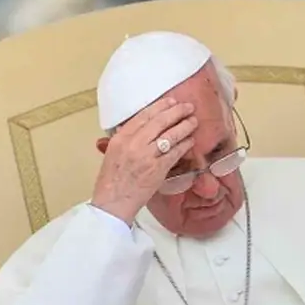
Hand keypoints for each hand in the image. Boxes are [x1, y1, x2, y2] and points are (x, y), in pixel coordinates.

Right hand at [91, 98, 196, 223]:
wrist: (113, 202)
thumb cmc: (112, 180)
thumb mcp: (112, 153)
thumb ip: (123, 138)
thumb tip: (135, 125)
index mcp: (121, 138)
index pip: (143, 116)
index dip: (160, 107)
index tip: (171, 101)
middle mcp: (133, 144)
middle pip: (159, 122)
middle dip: (176, 112)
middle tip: (188, 107)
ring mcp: (146, 156)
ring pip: (170, 135)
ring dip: (184, 126)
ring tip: (193, 121)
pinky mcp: (157, 169)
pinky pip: (175, 153)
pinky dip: (185, 145)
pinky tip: (191, 141)